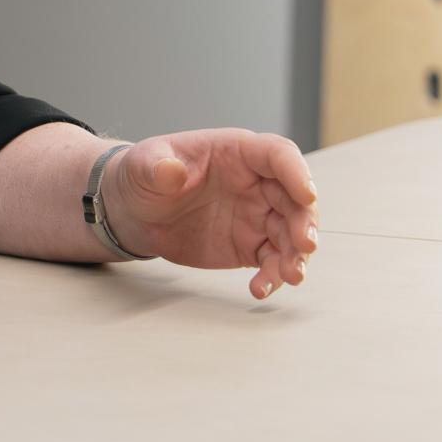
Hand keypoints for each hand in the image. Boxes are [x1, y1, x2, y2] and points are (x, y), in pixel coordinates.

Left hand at [102, 129, 319, 299]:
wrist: (135, 210)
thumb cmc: (144, 174)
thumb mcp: (143, 163)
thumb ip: (156, 166)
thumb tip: (170, 171)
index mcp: (237, 152)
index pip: (278, 154)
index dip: (297, 172)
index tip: (307, 195)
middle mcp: (256, 183)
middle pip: (295, 198)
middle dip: (305, 221)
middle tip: (304, 244)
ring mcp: (256, 215)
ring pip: (291, 233)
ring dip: (296, 255)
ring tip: (289, 275)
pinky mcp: (250, 245)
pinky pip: (272, 260)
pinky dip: (273, 275)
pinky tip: (260, 289)